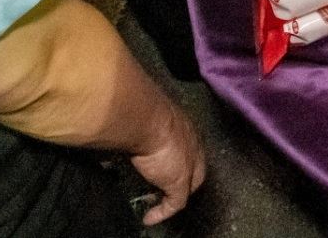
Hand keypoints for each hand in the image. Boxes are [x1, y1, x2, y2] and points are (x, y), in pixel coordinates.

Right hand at [130, 103, 206, 225]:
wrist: (144, 118)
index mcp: (186, 127)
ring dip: (173, 195)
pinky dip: (162, 212)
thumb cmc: (142, 110)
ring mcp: (189, 164)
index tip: (165, 165)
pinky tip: (150, 218)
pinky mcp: (180, 182)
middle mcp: (193, 144)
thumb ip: (147, 125)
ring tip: (158, 203)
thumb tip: (133, 125)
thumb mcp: (148, 116)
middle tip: (163, 188)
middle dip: (183, 180)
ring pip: (187, 186)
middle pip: (194, 170)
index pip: (190, 148)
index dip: (182, 159)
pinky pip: (175, 203)